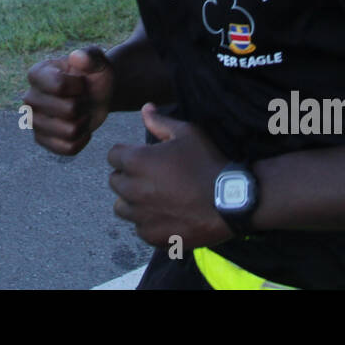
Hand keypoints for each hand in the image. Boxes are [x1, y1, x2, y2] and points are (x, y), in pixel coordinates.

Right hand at [23, 47, 113, 155]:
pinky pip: (68, 148)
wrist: (97, 95)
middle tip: (82, 99)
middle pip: (68, 110)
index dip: (79, 86)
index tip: (81, 82)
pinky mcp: (41, 140)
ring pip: (69, 132)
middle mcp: (29, 97)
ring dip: (83, 123)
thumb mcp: (97, 61)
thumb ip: (90, 56)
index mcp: (37, 74)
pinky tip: (82, 128)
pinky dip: (82, 139)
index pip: (58, 85)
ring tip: (81, 112)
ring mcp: (33, 120)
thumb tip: (77, 57)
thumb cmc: (93, 75)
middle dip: (83, 105)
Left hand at [107, 104, 231, 248]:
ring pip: (121, 206)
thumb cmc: (208, 162)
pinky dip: (147, 221)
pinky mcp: (151, 235)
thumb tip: (145, 108)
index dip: (126, 154)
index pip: (113, 156)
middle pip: (115, 181)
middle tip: (150, 176)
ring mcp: (140, 215)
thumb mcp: (187, 133)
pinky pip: (138, 227)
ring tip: (153, 197)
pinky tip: (165, 214)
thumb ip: (160, 122)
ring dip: (132, 201)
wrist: (231, 201)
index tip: (141, 157)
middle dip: (128, 176)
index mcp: (136, 161)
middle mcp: (132, 189)